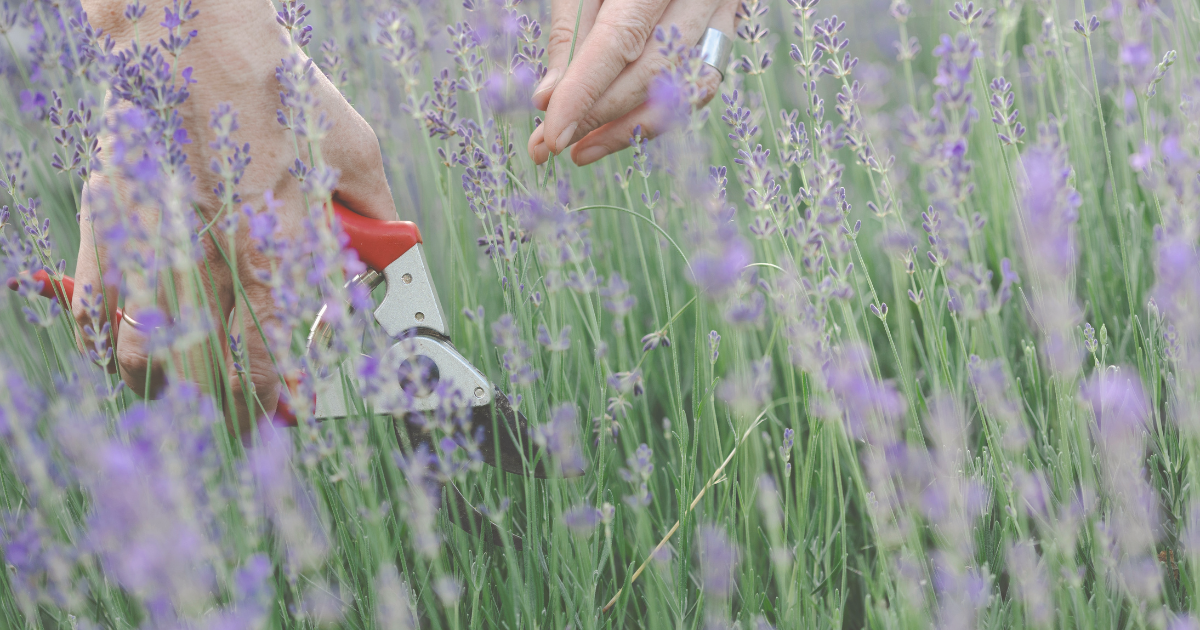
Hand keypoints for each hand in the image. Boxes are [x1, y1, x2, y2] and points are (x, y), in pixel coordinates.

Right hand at [75, 0, 394, 431]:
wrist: (195, 35)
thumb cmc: (279, 87)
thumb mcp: (354, 148)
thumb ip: (371, 207)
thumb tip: (390, 244)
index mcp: (284, 240)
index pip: (286, 335)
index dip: (289, 381)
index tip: (296, 411)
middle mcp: (222, 251)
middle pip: (220, 349)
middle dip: (232, 397)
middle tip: (241, 425)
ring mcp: (162, 235)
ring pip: (154, 334)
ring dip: (166, 376)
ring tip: (176, 401)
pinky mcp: (116, 211)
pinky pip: (99, 288)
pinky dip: (101, 326)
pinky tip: (108, 352)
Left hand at [527, 0, 735, 165]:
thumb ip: (569, 34)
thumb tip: (549, 100)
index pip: (618, 43)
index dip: (585, 95)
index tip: (552, 136)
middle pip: (650, 72)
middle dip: (598, 117)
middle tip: (550, 144)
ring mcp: (723, 12)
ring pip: (681, 90)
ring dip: (628, 128)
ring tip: (582, 149)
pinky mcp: (728, 29)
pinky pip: (699, 86)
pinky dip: (658, 114)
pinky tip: (618, 130)